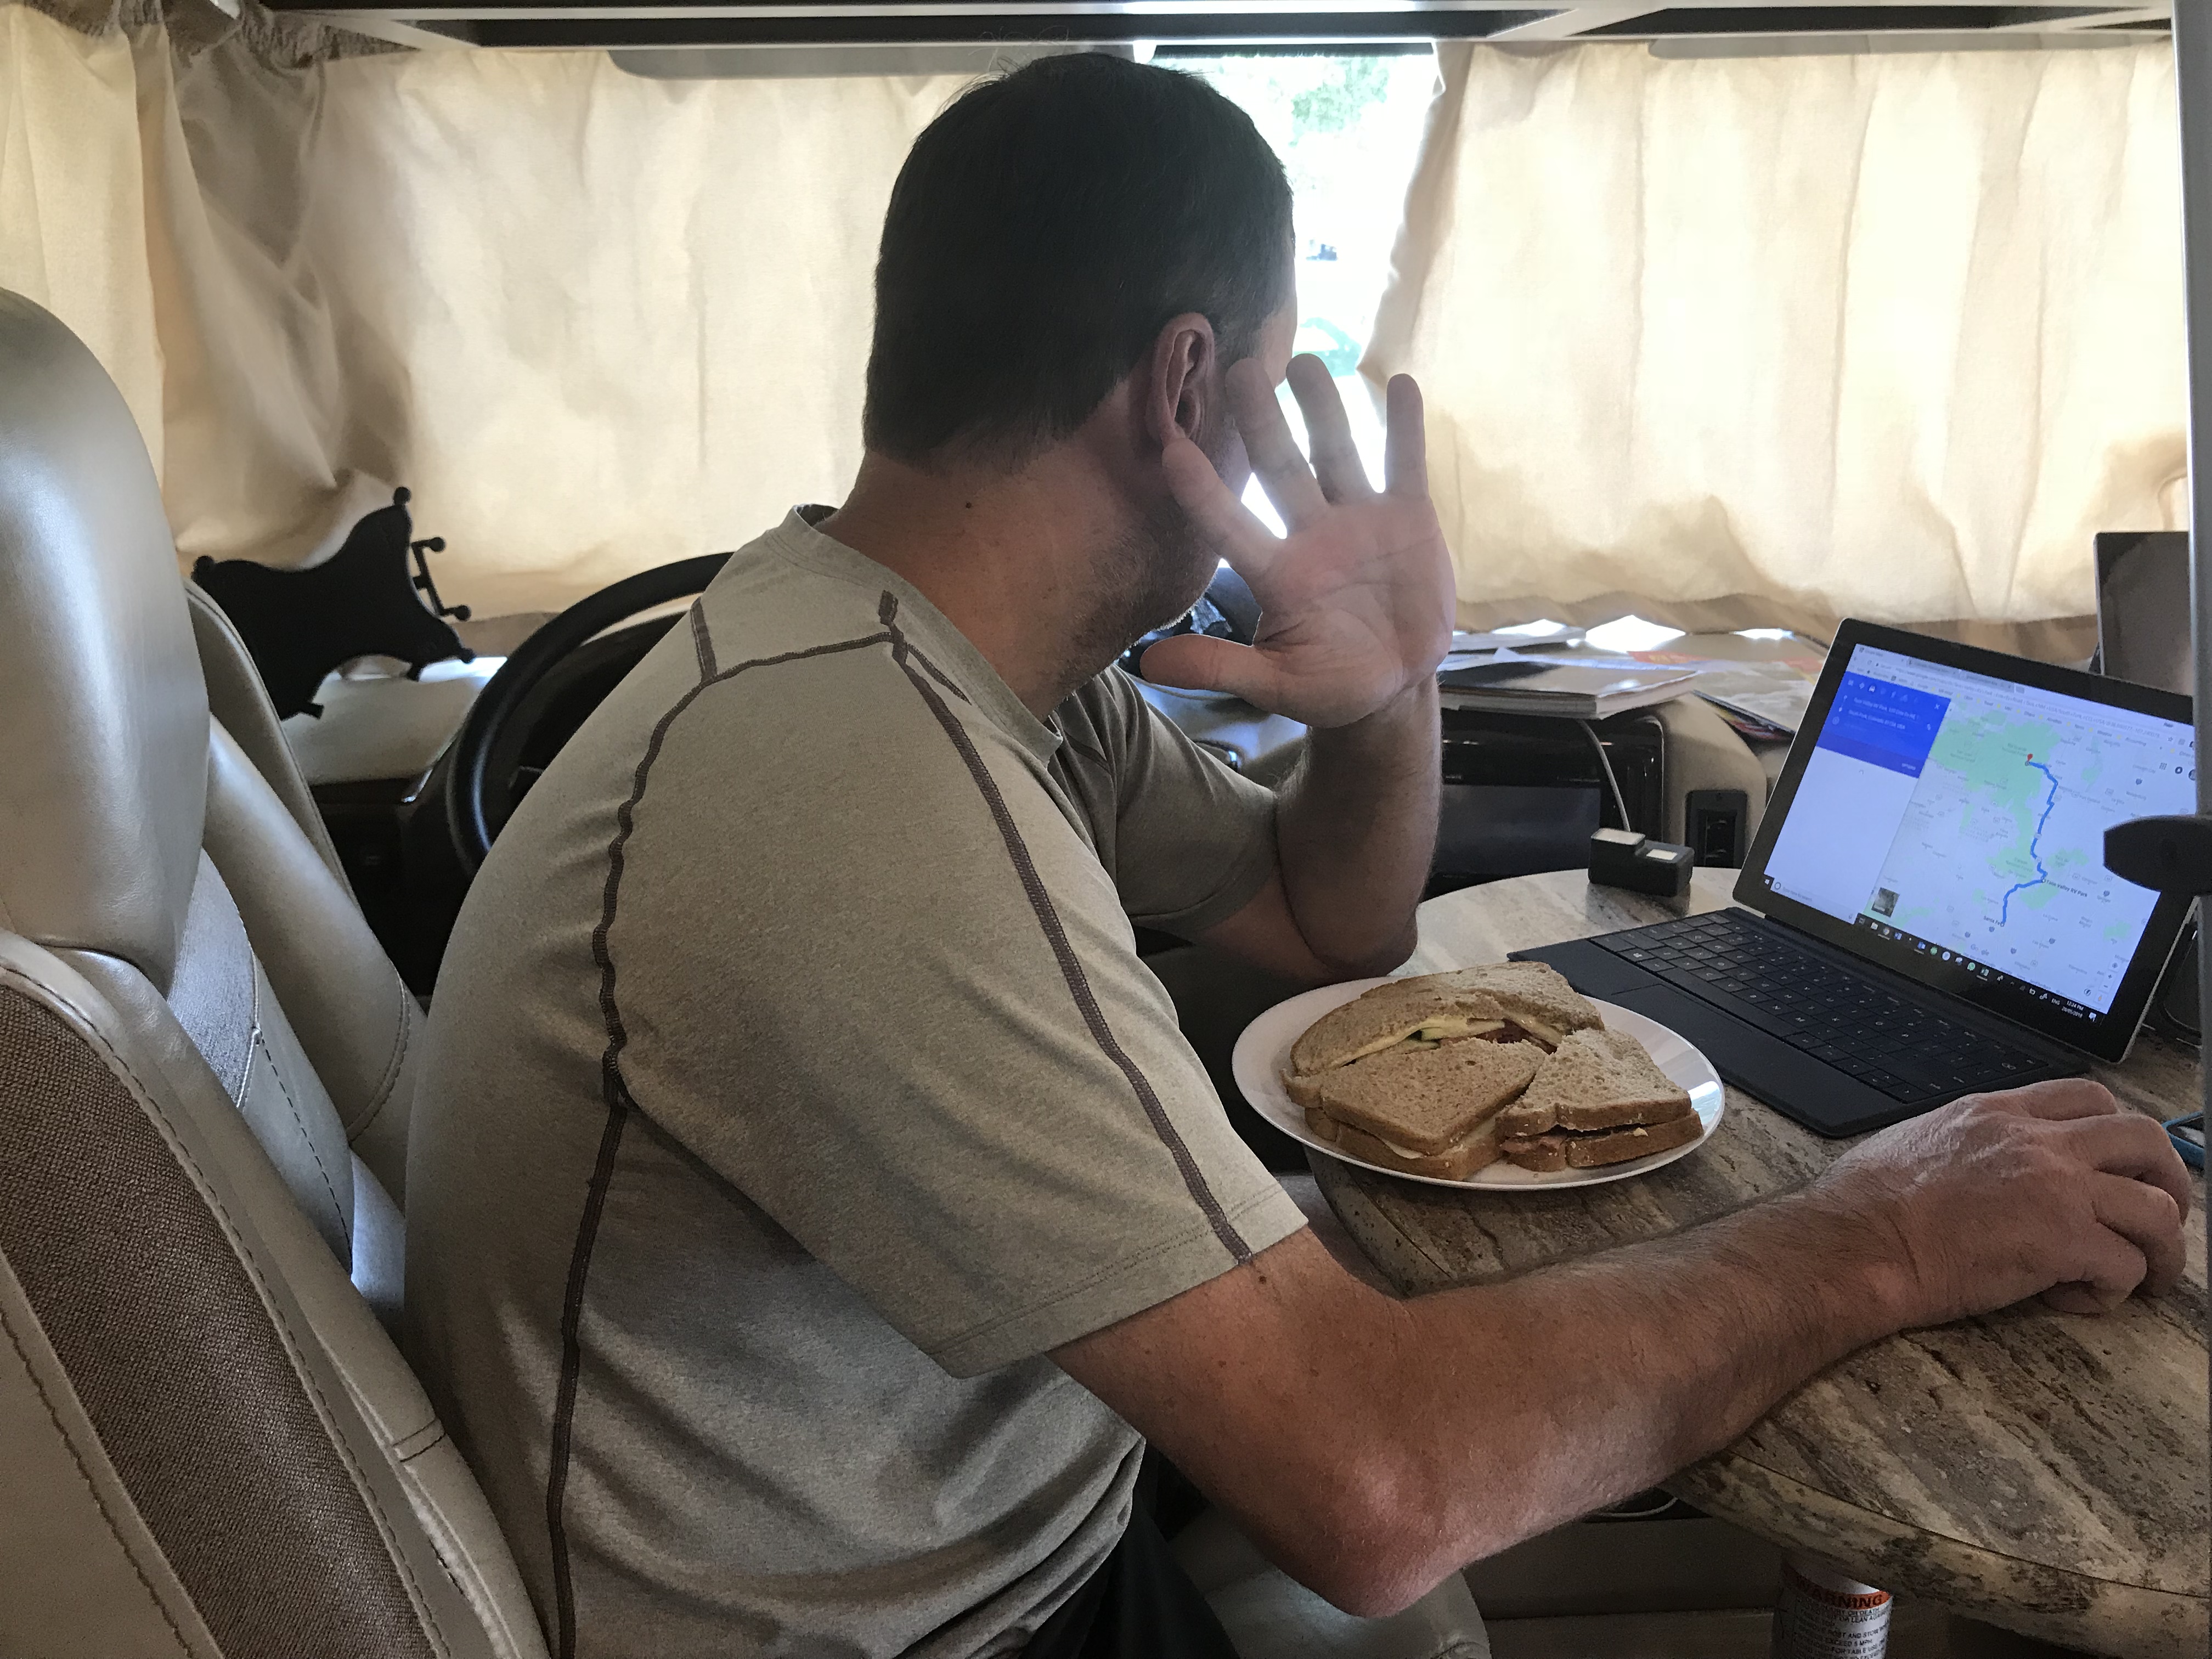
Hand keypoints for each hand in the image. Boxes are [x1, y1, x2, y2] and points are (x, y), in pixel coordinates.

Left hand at [1141, 355, 1456, 728]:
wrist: (1394, 684)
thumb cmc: (1329, 684)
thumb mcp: (1276, 684)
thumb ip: (1221, 667)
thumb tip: (1147, 665)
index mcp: (1277, 574)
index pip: (1230, 525)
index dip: (1203, 492)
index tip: (1172, 451)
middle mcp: (1311, 534)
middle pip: (1281, 469)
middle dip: (1262, 421)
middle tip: (1240, 368)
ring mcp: (1359, 520)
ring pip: (1337, 453)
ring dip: (1324, 409)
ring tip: (1306, 362)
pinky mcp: (1408, 517)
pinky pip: (1404, 464)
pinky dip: (1405, 427)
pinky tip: (1402, 385)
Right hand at [1817, 1079, 2194, 1324]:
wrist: (1856, 1242)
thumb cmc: (1867, 1204)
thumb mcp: (1920, 1139)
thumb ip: (1970, 1141)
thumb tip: (1989, 1166)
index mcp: (1997, 1112)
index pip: (2089, 1097)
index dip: (2120, 1133)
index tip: (2121, 1165)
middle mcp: (2036, 1141)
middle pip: (2143, 1139)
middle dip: (2168, 1181)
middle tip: (2159, 1218)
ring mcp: (2056, 1189)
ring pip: (2157, 1208)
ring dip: (2160, 1247)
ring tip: (2143, 1275)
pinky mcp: (2063, 1242)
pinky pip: (2127, 1266)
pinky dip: (2114, 1290)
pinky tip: (2075, 1298)